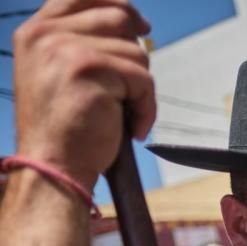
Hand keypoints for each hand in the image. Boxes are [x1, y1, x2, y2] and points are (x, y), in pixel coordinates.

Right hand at [13, 0, 154, 187]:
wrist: (54, 166)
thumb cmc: (66, 129)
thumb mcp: (62, 74)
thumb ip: (83, 42)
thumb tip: (133, 23)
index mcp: (36, 31)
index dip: (118, 4)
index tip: (141, 26)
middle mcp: (45, 33)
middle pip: (117, 17)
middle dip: (135, 54)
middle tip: (132, 87)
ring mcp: (65, 48)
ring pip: (136, 51)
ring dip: (140, 87)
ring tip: (125, 113)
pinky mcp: (89, 67)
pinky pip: (142, 79)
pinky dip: (147, 107)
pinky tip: (134, 127)